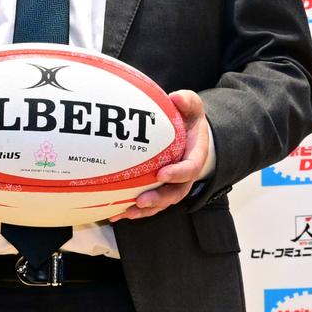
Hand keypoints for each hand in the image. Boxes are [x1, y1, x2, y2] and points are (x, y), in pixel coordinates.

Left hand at [110, 89, 209, 221]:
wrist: (188, 131)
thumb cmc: (188, 117)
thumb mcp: (192, 105)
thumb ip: (187, 101)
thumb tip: (176, 97)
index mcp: (195, 156)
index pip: (190, 168)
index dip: (178, 174)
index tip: (162, 173)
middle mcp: (185, 175)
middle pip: (175, 193)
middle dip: (159, 199)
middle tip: (141, 200)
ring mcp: (172, 184)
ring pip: (161, 202)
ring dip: (144, 210)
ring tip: (126, 212)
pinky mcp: (159, 187)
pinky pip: (148, 202)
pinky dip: (133, 209)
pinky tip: (115, 213)